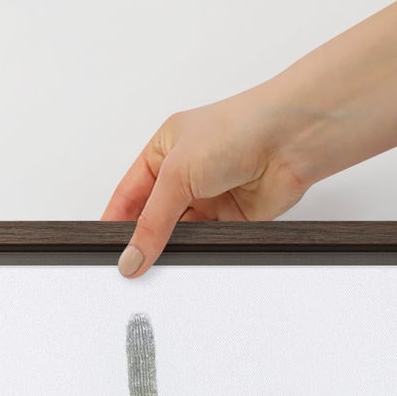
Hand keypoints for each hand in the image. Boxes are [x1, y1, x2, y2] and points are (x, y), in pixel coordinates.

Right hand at [103, 88, 316, 277]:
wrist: (289, 140)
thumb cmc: (237, 129)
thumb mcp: (177, 173)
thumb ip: (152, 221)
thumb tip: (132, 255)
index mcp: (163, 151)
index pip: (129, 193)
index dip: (116, 221)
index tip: (107, 249)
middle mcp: (184, 174)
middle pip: (153, 218)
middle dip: (142, 240)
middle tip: (130, 266)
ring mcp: (208, 198)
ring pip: (179, 235)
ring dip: (170, 249)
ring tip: (158, 264)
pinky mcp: (230, 220)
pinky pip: (205, 244)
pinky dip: (197, 253)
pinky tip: (188, 259)